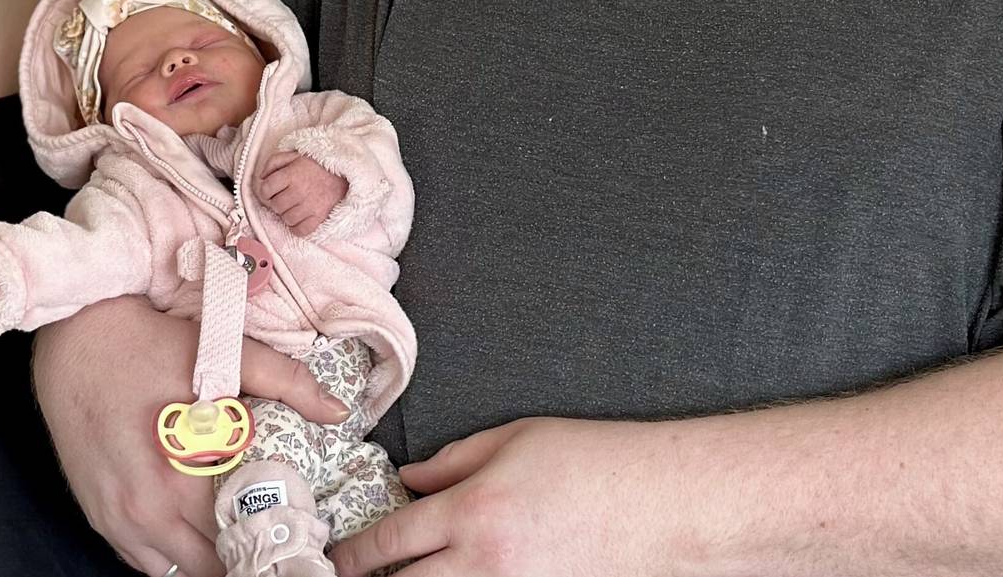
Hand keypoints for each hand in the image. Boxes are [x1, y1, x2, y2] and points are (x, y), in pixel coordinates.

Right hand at [34, 295, 350, 575]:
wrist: (72, 333)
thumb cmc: (145, 342)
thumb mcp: (219, 353)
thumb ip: (284, 382)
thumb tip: (335, 410)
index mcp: (177, 483)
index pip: (237, 542)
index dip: (270, 539)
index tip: (293, 529)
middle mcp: (142, 514)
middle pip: (208, 566)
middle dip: (242, 553)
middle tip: (268, 532)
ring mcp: (114, 519)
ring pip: (173, 569)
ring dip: (206, 557)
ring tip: (234, 534)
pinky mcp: (96, 513)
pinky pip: (140, 560)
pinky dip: (170, 554)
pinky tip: (192, 530)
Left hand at [256, 152, 347, 235]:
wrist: (345, 173)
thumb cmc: (316, 165)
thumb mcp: (294, 155)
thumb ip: (273, 162)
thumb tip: (261, 177)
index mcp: (292, 174)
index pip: (265, 189)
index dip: (265, 191)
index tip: (270, 190)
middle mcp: (299, 191)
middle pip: (275, 205)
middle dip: (277, 202)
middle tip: (285, 197)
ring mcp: (310, 206)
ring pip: (286, 219)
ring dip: (287, 214)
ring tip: (294, 206)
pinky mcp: (320, 217)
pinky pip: (300, 230)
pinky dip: (297, 227)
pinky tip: (300, 217)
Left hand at [332, 419, 653, 576]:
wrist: (667, 503)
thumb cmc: (595, 461)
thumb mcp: (516, 439)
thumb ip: (453, 461)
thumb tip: (408, 480)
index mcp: (474, 511)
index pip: (390, 543)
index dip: (353, 556)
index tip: (335, 560)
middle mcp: (487, 563)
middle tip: (353, 576)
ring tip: (410, 572)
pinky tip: (460, 575)